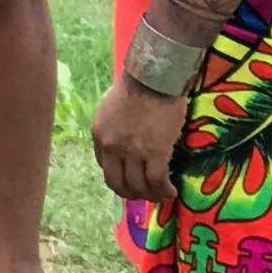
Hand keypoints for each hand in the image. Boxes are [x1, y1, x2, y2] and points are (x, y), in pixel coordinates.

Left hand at [89, 75, 189, 205]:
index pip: (105, 167)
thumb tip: (123, 143)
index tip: (132, 179)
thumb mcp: (111, 108)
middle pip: (118, 184)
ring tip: (162, 194)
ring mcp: (132, 152)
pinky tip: (171, 192)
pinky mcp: (155, 154)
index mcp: (99, 135)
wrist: (155, 77)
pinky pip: (157, 182)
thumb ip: (113, 128)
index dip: (120, 177)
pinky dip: (164, 191)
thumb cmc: (136, 85)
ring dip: (151, 195)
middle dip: (132, 193)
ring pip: (139, 186)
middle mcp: (111, 147)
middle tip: (145, 194)